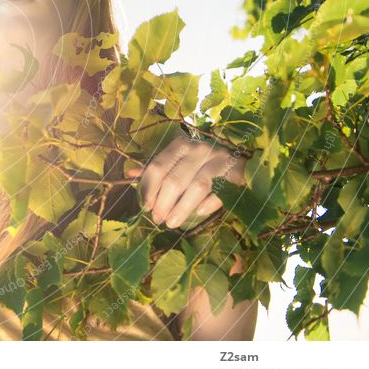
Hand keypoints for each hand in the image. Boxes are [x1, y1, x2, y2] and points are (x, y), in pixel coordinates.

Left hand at [124, 136, 245, 228]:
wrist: (238, 159)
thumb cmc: (201, 162)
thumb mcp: (177, 161)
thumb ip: (156, 169)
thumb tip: (129, 174)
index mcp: (180, 145)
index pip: (157, 167)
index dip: (149, 189)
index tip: (145, 207)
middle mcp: (199, 149)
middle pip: (174, 180)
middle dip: (163, 203)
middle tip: (158, 219)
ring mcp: (219, 160)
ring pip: (197, 187)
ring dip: (181, 208)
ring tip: (171, 223)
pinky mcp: (236, 173)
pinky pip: (220, 192)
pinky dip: (208, 204)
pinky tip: (199, 213)